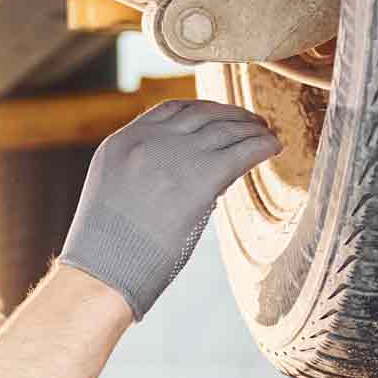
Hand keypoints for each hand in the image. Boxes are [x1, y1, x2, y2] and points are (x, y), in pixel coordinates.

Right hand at [56, 100, 280, 319]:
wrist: (105, 269)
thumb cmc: (108, 246)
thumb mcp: (113, 191)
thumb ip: (141, 170)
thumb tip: (184, 171)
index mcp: (123, 142)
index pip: (171, 109)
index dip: (202, 109)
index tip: (220, 116)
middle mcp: (150, 141)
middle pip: (203, 113)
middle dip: (232, 115)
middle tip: (252, 122)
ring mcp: (175, 156)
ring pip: (226, 128)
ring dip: (252, 129)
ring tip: (267, 134)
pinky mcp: (201, 177)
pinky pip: (242, 151)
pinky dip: (261, 145)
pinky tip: (273, 147)